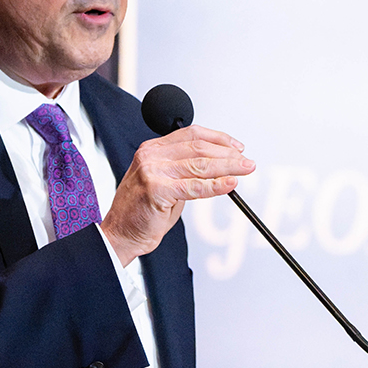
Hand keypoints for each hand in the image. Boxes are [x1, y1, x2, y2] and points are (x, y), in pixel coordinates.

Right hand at [100, 126, 253, 263]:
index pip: (191, 134)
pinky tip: (229, 184)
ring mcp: (152, 171)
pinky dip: (215, 185)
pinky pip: (194, 187)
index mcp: (152, 149)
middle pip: (198, 147)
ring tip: (245, 169)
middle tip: (246, 161)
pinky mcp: (156, 189)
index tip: (237, 146)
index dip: (218, 138)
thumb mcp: (165, 182)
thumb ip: (186, 170)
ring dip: (228, 166)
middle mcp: (151, 155)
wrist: (120, 234)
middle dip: (228, 154)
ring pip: (199, 164)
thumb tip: (219, 166)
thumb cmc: (142, 211)